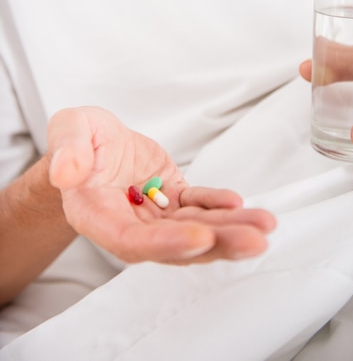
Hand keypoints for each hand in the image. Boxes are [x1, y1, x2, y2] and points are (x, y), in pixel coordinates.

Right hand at [48, 107, 275, 264]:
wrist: (94, 145)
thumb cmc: (79, 140)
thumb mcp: (69, 129)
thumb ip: (68, 150)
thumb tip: (67, 172)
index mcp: (97, 214)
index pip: (132, 240)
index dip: (166, 243)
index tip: (201, 238)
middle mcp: (128, 224)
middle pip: (175, 244)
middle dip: (216, 243)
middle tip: (253, 240)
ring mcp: (154, 215)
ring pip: (194, 228)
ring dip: (229, 228)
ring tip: (264, 226)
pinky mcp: (172, 198)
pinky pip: (198, 205)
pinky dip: (218, 205)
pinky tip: (239, 203)